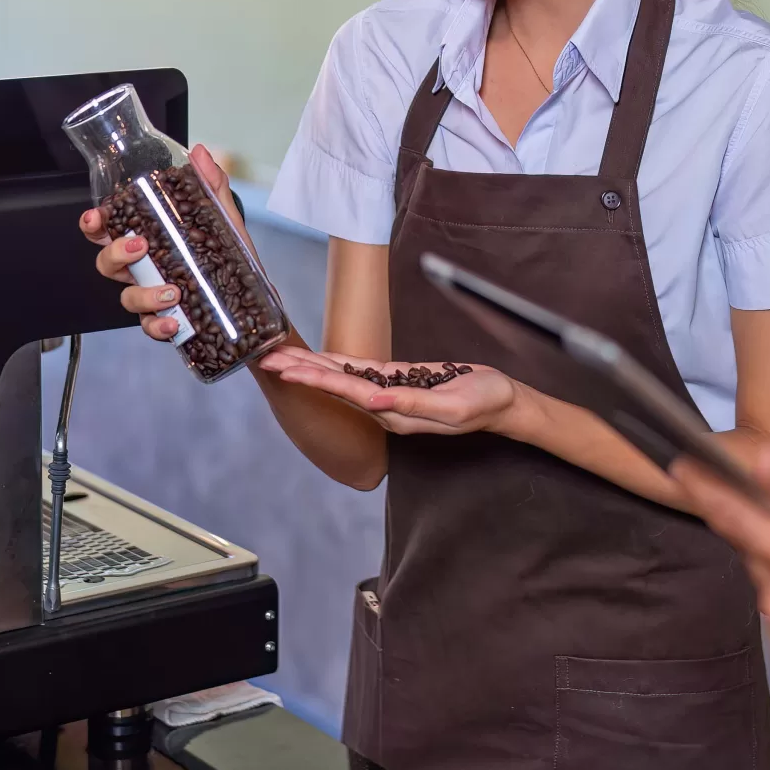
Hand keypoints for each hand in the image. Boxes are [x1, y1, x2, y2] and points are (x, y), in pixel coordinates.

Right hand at [80, 143, 250, 343]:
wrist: (255, 304)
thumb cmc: (232, 258)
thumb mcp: (225, 217)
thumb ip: (212, 185)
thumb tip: (202, 153)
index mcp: (150, 239)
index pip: (110, 229)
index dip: (94, 224)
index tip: (95, 218)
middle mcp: (146, 268)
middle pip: (108, 263)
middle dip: (114, 254)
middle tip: (139, 246)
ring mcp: (153, 296)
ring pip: (127, 298)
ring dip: (143, 294)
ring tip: (172, 291)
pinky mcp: (167, 321)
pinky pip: (150, 328)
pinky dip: (159, 327)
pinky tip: (174, 323)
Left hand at [262, 346, 520, 436]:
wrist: (502, 402)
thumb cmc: (483, 403)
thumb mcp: (453, 406)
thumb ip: (414, 403)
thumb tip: (377, 402)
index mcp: (395, 413)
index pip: (347, 393)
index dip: (316, 378)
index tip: (289, 370)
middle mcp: (385, 406)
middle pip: (334, 385)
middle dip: (301, 371)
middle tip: (267, 359)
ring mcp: (389, 393)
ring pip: (342, 377)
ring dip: (311, 366)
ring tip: (281, 357)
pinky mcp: (398, 380)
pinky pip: (360, 371)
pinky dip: (337, 362)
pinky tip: (318, 357)